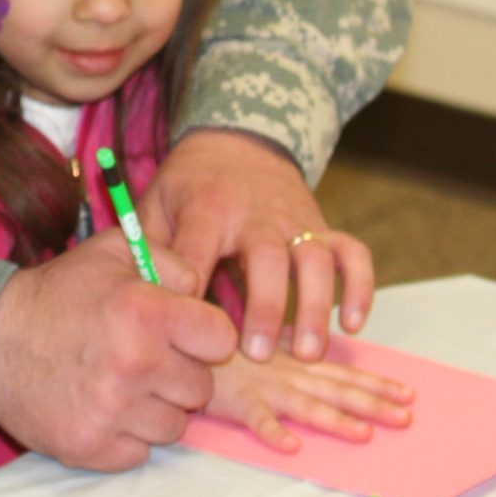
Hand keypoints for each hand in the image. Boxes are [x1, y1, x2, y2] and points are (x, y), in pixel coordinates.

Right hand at [0, 230, 237, 470]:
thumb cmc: (56, 293)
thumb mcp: (110, 251)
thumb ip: (168, 259)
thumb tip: (203, 292)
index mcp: (144, 313)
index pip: (222, 340)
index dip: (205, 335)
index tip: (182, 333)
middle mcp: (133, 365)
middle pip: (201, 389)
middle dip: (179, 373)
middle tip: (144, 359)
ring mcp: (111, 412)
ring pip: (174, 427)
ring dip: (155, 408)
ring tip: (121, 384)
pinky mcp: (89, 447)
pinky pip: (140, 453)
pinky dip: (127, 436)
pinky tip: (103, 408)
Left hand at [138, 129, 375, 361]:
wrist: (237, 141)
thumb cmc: (189, 186)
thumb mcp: (156, 203)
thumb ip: (145, 248)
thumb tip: (135, 300)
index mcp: (208, 208)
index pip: (198, 249)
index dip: (190, 288)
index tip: (185, 326)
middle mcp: (256, 214)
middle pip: (268, 258)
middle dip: (264, 307)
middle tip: (255, 355)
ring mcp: (294, 221)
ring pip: (316, 260)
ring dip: (316, 307)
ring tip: (306, 353)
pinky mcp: (322, 227)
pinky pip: (353, 253)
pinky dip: (360, 286)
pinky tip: (354, 323)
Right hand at [207, 343, 414, 452]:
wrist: (180, 338)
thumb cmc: (220, 344)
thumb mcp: (262, 341)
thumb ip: (290, 347)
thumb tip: (317, 352)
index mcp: (294, 361)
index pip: (342, 374)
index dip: (376, 383)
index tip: (409, 393)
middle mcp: (286, 373)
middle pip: (336, 390)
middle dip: (373, 404)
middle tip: (406, 418)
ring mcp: (263, 387)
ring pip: (306, 405)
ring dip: (335, 420)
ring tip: (363, 435)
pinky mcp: (237, 400)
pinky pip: (257, 419)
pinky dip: (273, 432)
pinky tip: (292, 448)